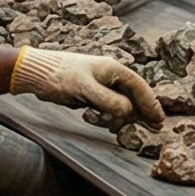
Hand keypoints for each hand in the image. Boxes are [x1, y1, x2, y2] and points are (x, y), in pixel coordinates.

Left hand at [10, 47, 166, 126]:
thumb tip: (129, 112)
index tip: (159, 118)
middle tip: (157, 126)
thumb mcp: (85, 89)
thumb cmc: (59, 76)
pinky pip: (110, 104)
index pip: (139, 86)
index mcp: (112, 68)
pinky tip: (118, 125)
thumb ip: (108, 101)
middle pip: (134, 93)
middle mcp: (110, 74)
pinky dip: (118, 114)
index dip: (151, 103)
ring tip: (143, 127)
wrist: (34, 72)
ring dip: (133, 113)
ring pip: (123, 99)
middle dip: (145, 109)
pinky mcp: (90, 91)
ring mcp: (100, 82)